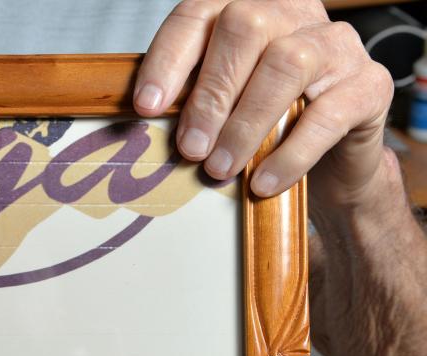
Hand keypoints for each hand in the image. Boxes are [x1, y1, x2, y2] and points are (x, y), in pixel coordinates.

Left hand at [134, 0, 391, 206]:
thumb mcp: (220, 110)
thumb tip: (141, 120)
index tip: (146, 106)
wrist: (332, 161)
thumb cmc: (265, 129)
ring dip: (245, 124)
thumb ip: (189, 101)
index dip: (169, 58)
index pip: (201, 14)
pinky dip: (289, 153)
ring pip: (286, 64)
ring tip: (219, 169)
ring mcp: (337, 45)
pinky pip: (327, 114)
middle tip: (189, 149)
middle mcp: (295, 15)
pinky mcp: (369, 85)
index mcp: (250, 10)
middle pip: (245, 29)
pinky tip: (263, 182)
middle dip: (209, 95)